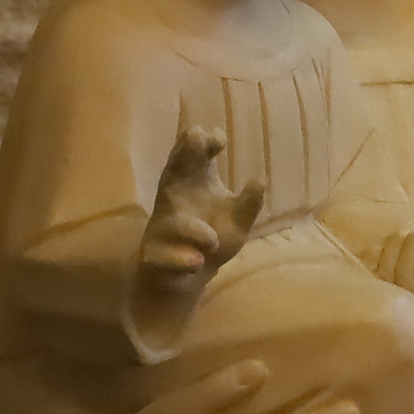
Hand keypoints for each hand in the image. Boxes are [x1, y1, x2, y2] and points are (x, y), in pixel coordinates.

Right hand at [141, 127, 264, 294]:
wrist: (189, 277)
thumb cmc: (211, 236)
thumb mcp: (237, 219)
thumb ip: (249, 203)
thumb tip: (259, 181)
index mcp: (192, 184)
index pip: (193, 155)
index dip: (204, 142)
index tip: (219, 139)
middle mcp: (173, 199)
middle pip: (172, 170)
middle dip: (182, 154)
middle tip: (194, 136)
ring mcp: (162, 227)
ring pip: (173, 221)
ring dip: (194, 230)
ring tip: (211, 239)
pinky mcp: (154, 256)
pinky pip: (163, 256)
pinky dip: (180, 258)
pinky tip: (196, 262)